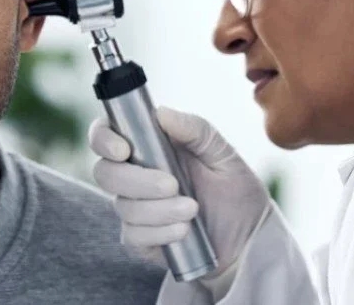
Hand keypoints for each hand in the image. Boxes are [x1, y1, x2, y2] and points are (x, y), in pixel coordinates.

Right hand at [88, 107, 269, 276]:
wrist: (251, 237)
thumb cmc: (234, 188)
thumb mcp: (222, 153)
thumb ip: (194, 129)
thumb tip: (161, 113)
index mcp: (148, 146)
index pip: (105, 135)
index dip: (103, 139)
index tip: (122, 149)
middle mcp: (135, 175)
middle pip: (105, 173)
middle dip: (137, 180)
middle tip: (173, 185)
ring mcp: (135, 208)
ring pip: (123, 206)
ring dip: (158, 209)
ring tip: (193, 209)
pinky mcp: (142, 239)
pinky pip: (133, 236)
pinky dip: (160, 233)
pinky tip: (184, 231)